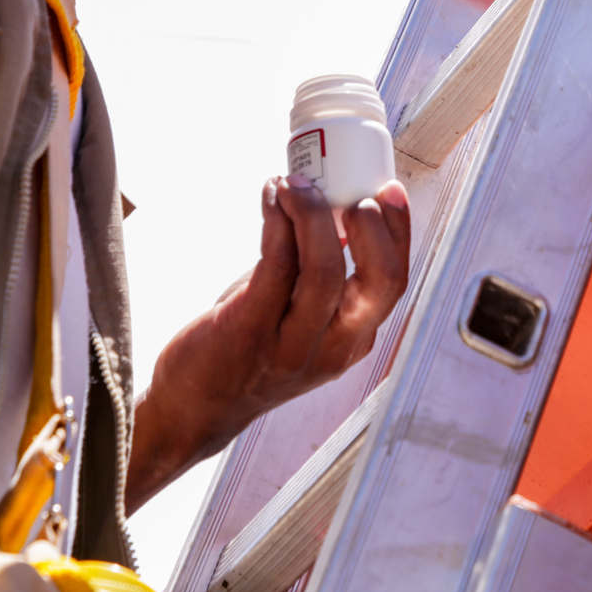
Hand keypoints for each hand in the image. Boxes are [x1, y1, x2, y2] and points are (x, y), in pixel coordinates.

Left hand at [125, 173, 412, 511]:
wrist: (192, 408)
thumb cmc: (246, 353)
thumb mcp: (299, 322)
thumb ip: (316, 276)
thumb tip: (323, 206)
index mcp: (352, 339)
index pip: (395, 282)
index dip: (399, 231)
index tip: (389, 191)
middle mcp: (332, 346)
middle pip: (379, 282)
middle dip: (372, 226)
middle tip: (350, 192)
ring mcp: (291, 344)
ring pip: (324, 271)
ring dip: (312, 213)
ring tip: (294, 184)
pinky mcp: (248, 331)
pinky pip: (275, 266)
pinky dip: (276, 221)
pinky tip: (270, 199)